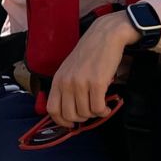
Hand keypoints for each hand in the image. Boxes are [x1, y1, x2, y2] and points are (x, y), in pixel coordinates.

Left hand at [45, 14, 137, 128]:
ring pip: (85, 113)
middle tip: (90, 112)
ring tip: (101, 105)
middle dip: (82, 119)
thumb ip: (66, 87)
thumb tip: (69, 111)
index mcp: (58, 79)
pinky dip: (104, 111)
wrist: (105, 36)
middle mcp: (67, 82)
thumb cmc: (89, 53)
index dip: (61, 121)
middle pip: (69, 115)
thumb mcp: (70, 68)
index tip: (71, 124)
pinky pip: (98, 108)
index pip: (52, 109)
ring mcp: (81, 83)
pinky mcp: (97, 83)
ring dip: (95, 114)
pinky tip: (108, 106)